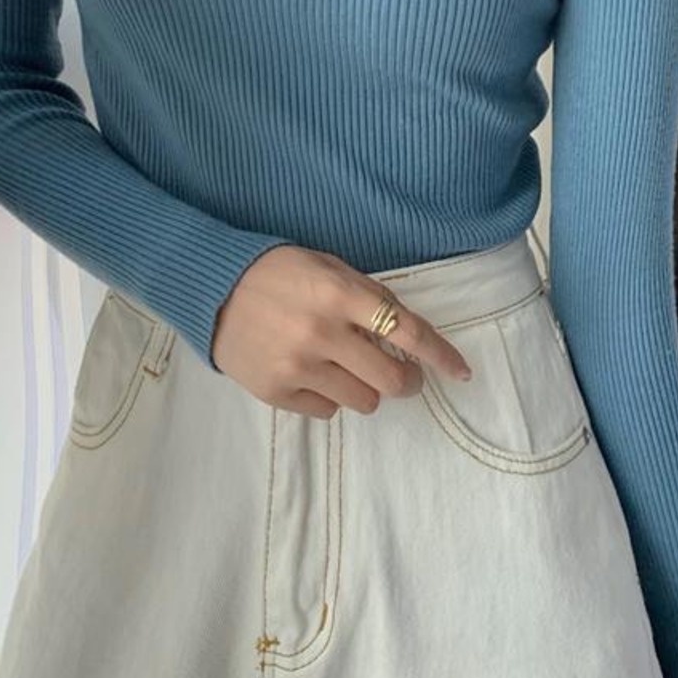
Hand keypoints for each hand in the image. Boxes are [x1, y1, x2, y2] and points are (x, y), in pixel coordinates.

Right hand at [211, 243, 474, 417]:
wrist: (214, 288)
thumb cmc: (279, 271)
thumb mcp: (327, 266)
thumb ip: (366, 296)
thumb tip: (406, 332)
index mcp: (339, 293)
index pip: (406, 330)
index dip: (440, 355)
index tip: (462, 373)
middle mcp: (322, 333)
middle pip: (390, 380)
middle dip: (407, 382)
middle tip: (405, 377)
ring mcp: (298, 367)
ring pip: (364, 402)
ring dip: (367, 389)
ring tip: (347, 369)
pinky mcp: (277, 393)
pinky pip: (327, 411)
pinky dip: (330, 396)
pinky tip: (312, 373)